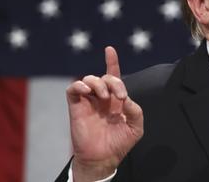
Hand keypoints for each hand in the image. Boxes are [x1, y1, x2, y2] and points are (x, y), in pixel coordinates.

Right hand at [66, 46, 143, 181]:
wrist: (103, 158)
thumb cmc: (119, 143)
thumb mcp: (136, 127)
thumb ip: (136, 110)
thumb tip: (126, 99)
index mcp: (116, 99)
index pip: (114, 76)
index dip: (112, 62)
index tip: (109, 50)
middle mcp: (102, 98)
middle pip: (105, 77)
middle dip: (114, 81)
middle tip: (119, 97)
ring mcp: (88, 101)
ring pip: (89, 79)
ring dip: (99, 83)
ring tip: (104, 96)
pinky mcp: (76, 107)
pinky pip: (73, 89)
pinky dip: (79, 85)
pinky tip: (87, 91)